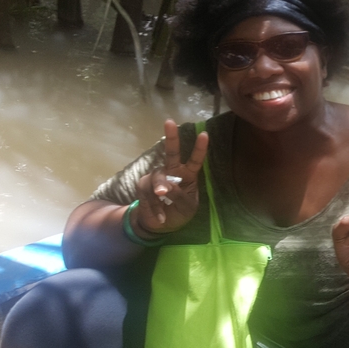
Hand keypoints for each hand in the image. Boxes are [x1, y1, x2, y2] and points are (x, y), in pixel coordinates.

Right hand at [132, 119, 208, 235]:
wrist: (161, 225)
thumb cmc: (179, 213)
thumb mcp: (186, 207)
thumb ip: (178, 196)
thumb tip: (164, 187)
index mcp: (188, 175)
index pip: (196, 160)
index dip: (200, 148)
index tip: (204, 133)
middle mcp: (173, 172)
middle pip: (171, 152)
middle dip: (171, 137)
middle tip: (170, 122)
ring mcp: (158, 177)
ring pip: (157, 176)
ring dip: (159, 188)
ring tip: (162, 198)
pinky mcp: (144, 186)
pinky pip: (146, 191)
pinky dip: (153, 205)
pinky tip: (159, 216)